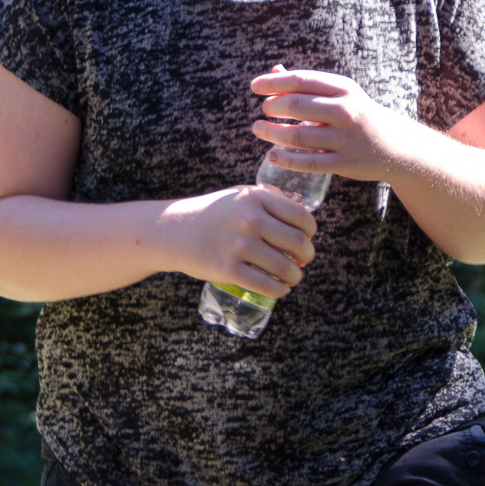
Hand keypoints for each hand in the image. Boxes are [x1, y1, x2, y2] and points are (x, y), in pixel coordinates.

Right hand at [162, 183, 316, 298]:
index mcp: (256, 198)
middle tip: (303, 260)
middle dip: (307, 255)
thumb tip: (301, 217)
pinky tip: (281, 289)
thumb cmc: (212, 214)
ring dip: (295, 276)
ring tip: (293, 277)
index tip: (307, 238)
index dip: (310, 232)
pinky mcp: (228, 269)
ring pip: (286, 268)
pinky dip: (280, 290)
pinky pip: (267, 285)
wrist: (173, 232)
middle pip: (299, 243)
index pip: (301, 217)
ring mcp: (239, 245)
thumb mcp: (239, 195)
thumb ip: (269, 199)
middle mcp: (250, 219)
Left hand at [251, 68, 410, 181]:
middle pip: (296, 105)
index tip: (255, 87)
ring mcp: (345, 138)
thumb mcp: (341, 94)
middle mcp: (345, 111)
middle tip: (264, 110)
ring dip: (271, 132)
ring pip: (297, 136)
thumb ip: (308, 84)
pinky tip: (271, 155)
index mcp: (343, 88)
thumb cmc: (358, 115)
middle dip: (272, 107)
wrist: (394, 145)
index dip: (273, 82)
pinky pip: (308, 163)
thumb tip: (274, 71)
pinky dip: (285, 159)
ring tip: (258, 129)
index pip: (301, 80)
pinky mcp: (344, 163)